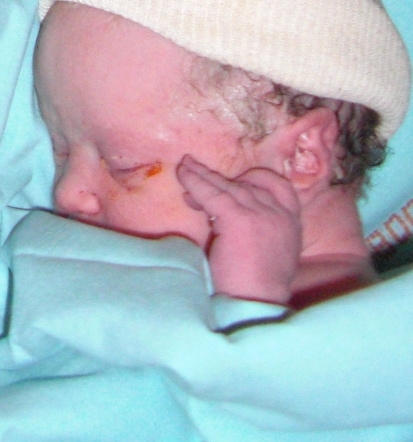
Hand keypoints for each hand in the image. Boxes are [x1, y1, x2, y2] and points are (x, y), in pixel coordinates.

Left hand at [177, 155, 302, 304]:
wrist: (254, 305)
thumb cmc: (255, 288)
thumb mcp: (266, 252)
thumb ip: (255, 228)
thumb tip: (220, 211)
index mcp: (291, 225)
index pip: (280, 188)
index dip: (257, 180)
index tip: (239, 180)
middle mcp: (280, 216)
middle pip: (246, 186)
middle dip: (220, 183)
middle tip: (196, 177)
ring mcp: (260, 215)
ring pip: (226, 187)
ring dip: (203, 177)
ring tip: (185, 168)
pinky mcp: (238, 218)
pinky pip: (211, 193)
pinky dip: (194, 182)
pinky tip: (183, 174)